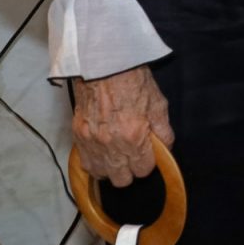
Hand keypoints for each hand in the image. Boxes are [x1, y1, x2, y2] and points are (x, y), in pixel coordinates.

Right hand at [71, 66, 173, 186]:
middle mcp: (111, 145)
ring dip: (111, 169)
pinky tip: (103, 153)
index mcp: (134, 137)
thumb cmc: (133, 80)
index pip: (143, 170)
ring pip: (101, 175)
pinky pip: (86, 162)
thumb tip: (166, 147)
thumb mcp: (158, 103)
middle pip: (121, 180)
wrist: (103, 64)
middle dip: (131, 171)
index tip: (149, 155)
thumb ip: (163, 130)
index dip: (148, 164)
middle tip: (134, 157)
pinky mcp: (78, 135)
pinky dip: (95, 162)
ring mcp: (92, 142)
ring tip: (117, 157)